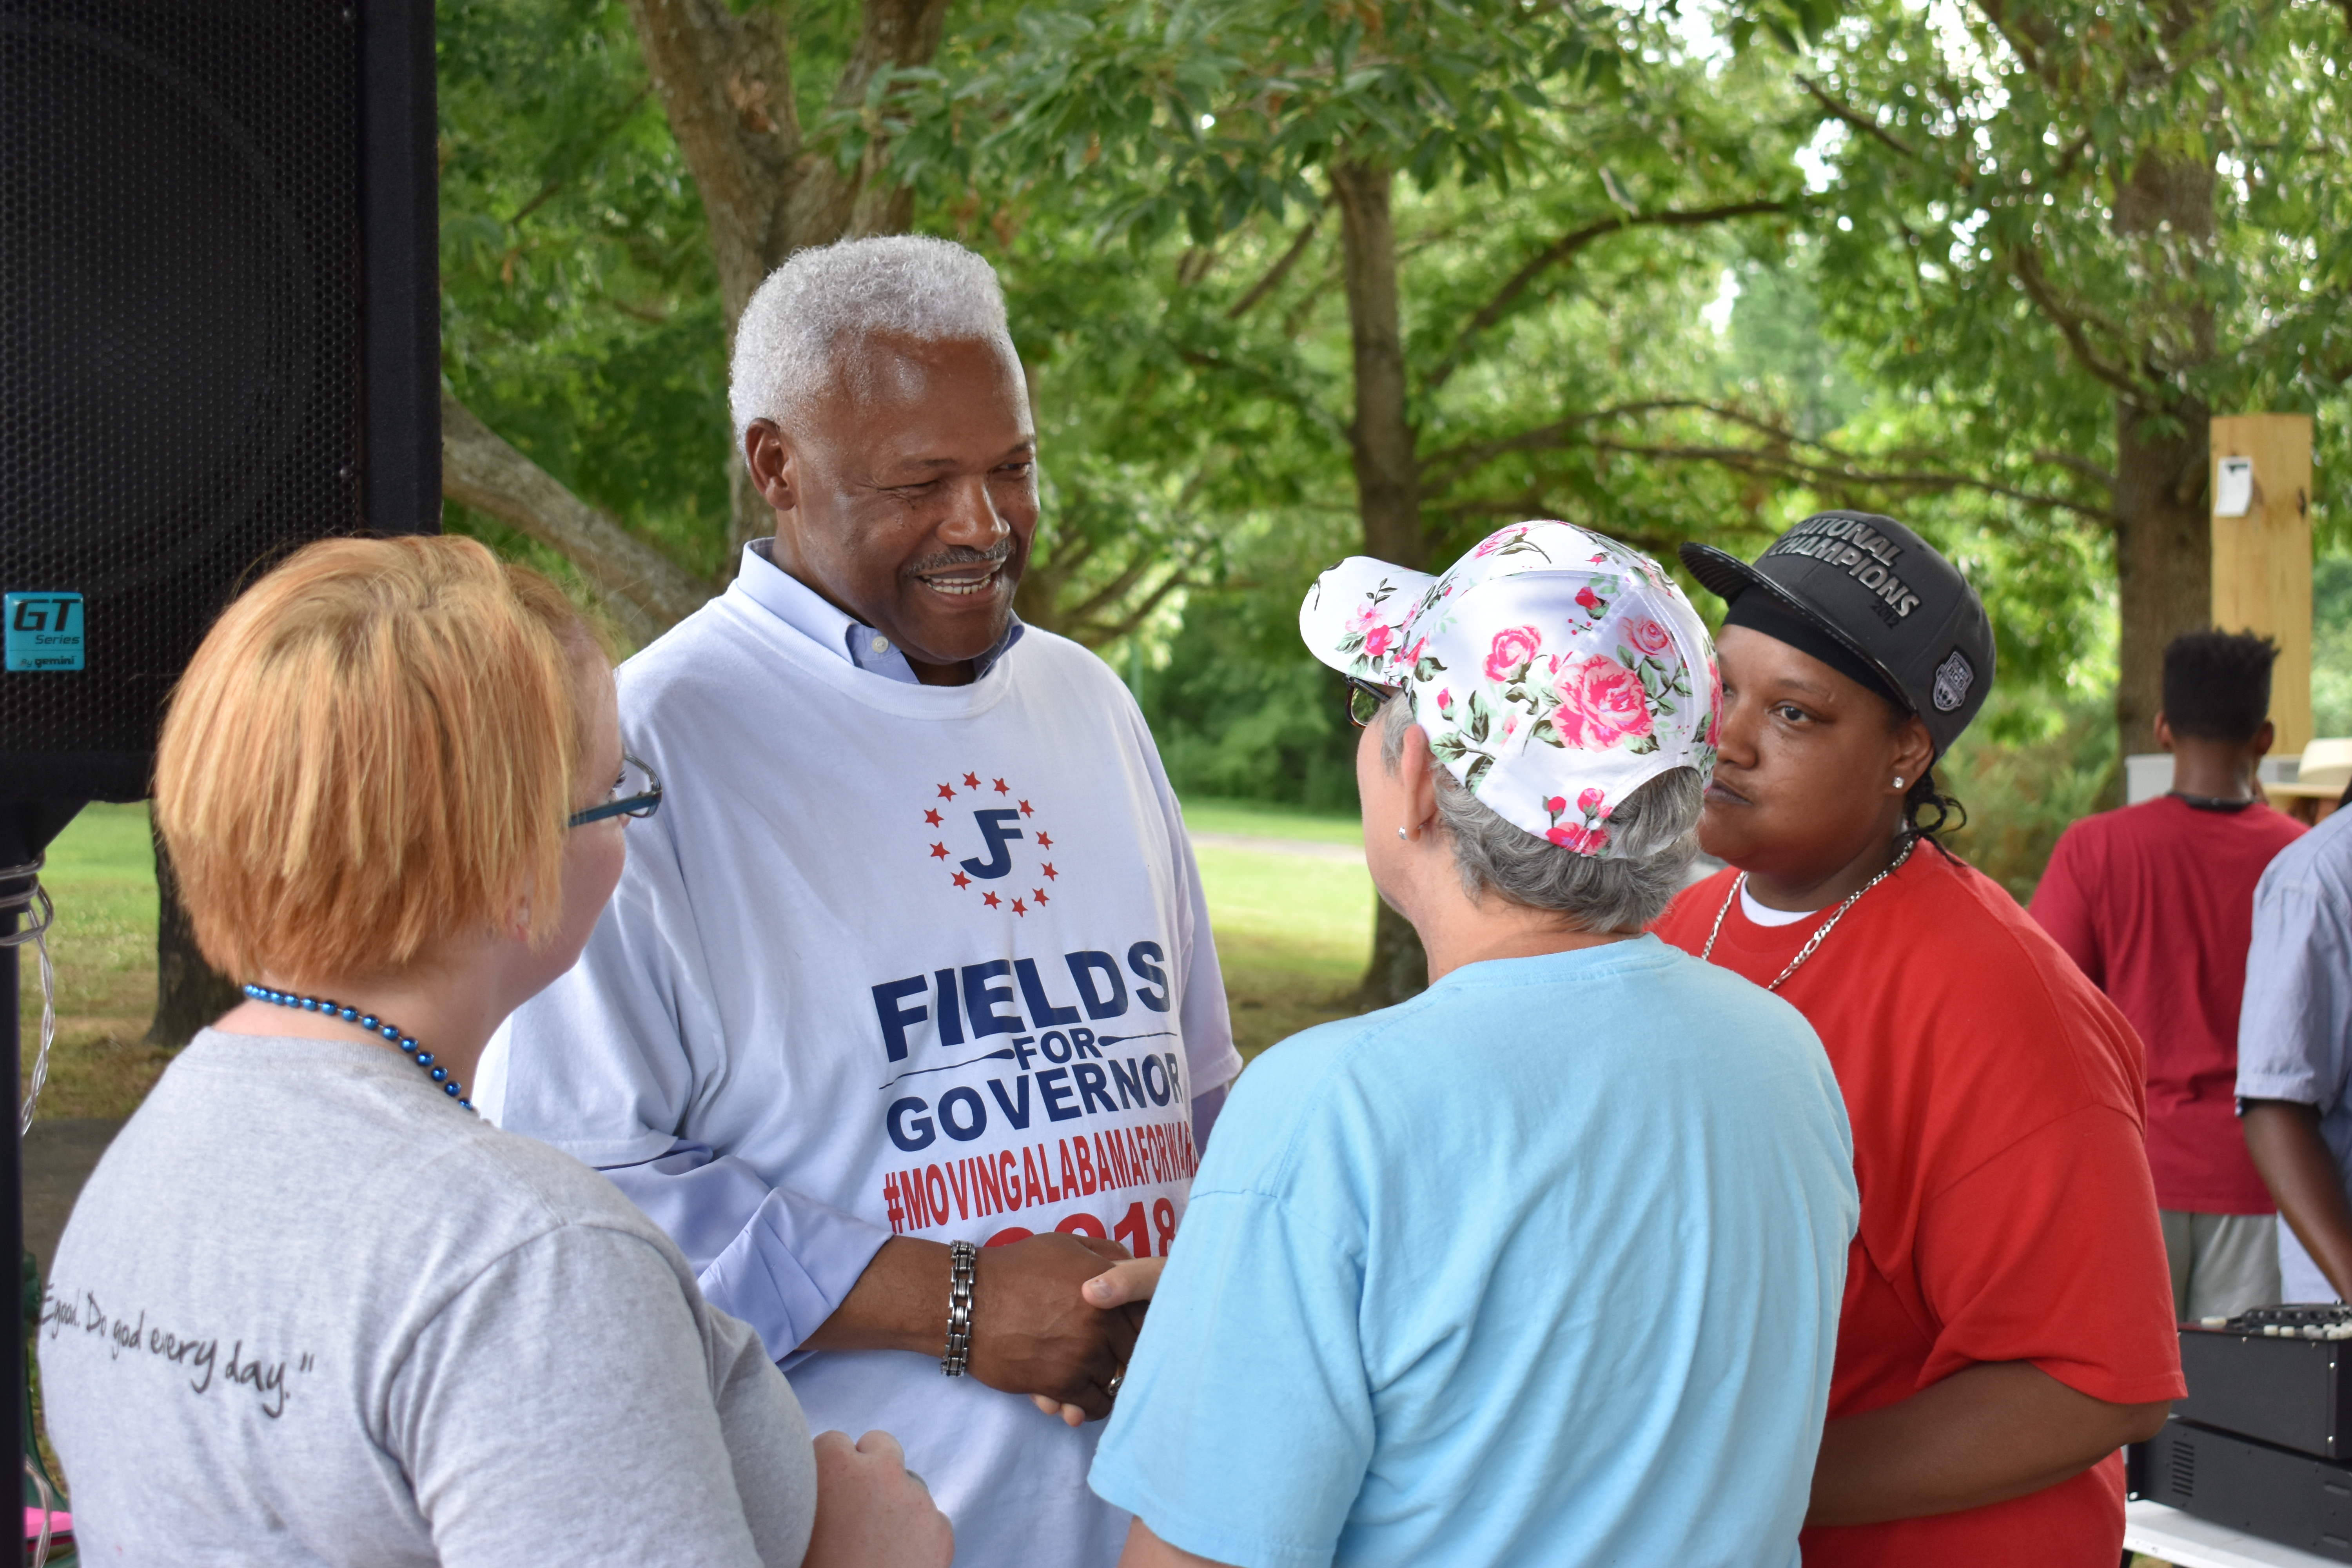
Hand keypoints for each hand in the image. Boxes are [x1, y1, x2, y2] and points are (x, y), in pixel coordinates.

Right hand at [804, 1429, 952, 1567]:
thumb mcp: (791, 1529)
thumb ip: (809, 1497)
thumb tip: (817, 1489)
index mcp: (831, 1467)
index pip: (833, 1440)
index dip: (830, 1469)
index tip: (827, 1491)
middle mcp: (878, 1471)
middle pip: (880, 1444)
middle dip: (871, 1466)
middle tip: (858, 1505)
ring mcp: (916, 1499)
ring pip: (911, 1484)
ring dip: (897, 1503)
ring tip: (877, 1544)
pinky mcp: (941, 1530)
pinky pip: (933, 1518)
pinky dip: (920, 1534)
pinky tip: (899, 1562)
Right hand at [968, 1232, 1139, 1419]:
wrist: (969, 1301)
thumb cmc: (1017, 1269)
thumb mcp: (1066, 1247)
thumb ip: (1108, 1254)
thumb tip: (1136, 1267)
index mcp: (1108, 1286)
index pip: (1150, 1318)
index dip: (1148, 1329)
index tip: (1136, 1335)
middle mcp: (1101, 1321)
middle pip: (1136, 1353)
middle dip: (1129, 1359)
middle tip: (1117, 1362)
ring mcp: (1082, 1354)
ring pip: (1117, 1382)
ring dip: (1110, 1384)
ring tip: (1097, 1380)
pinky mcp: (1060, 1383)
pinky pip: (1094, 1405)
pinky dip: (1092, 1406)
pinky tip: (1083, 1398)